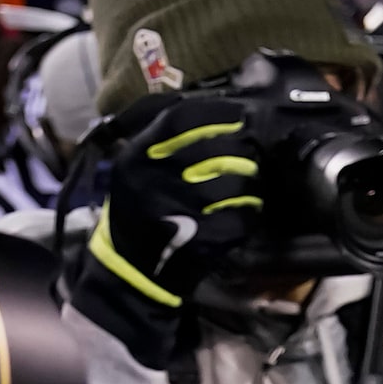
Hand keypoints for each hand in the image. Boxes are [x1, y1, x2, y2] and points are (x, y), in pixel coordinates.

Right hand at [73, 96, 267, 362]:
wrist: (132, 269)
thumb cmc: (138, 213)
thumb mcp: (134, 170)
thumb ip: (162, 141)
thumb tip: (212, 114)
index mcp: (135, 158)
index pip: (180, 120)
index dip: (216, 114)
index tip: (237, 115)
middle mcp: (154, 180)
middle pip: (216, 150)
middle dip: (241, 149)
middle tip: (250, 152)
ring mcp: (179, 211)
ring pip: (234, 184)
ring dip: (249, 184)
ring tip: (247, 185)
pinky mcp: (201, 239)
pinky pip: (242, 216)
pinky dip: (250, 212)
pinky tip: (245, 211)